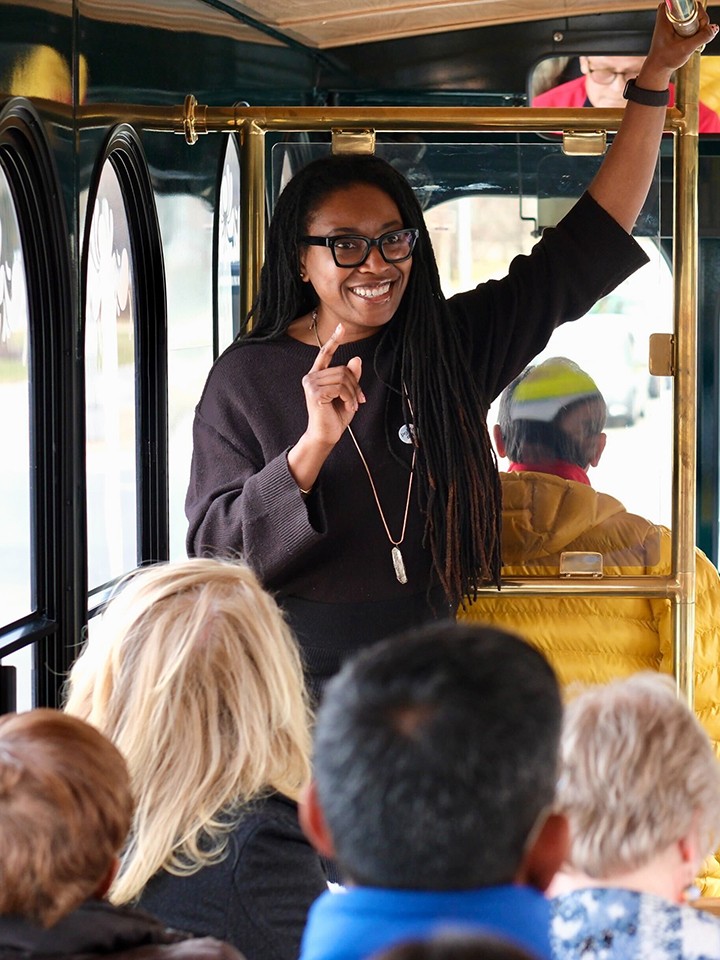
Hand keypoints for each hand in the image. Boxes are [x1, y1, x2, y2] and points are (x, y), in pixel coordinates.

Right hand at [301, 323, 365, 446]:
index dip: (334, 340)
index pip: (325, 353)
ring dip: (353, 393)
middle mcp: (311, 377)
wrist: (326, 436)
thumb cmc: (335, 417)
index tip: (342, 327)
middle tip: (359, 401)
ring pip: (343, 378)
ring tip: (353, 406)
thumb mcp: (347, 394)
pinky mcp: (315, 392)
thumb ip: (351, 377)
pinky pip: (341, 388)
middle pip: (342, 369)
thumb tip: (356, 359)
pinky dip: (350, 398)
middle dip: (355, 385)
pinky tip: (349, 408)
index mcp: (317, 376)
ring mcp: (311, 384)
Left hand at [639, 2, 717, 88]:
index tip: (695, 30)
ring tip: (688, 40)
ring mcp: (673, 15)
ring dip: (698, 28)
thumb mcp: (685, 49)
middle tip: (691, 37)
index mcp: (666, 13)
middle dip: (699, 23)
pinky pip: (694, 19)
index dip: (699, 17)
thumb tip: (714, 28)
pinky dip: (696, 29)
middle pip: (695, 9)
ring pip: (696, 14)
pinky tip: (689, 38)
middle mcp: (669, 11)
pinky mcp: (677, 21)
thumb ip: (701, 37)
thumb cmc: (665, 58)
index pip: (692, 6)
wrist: (658, 66)